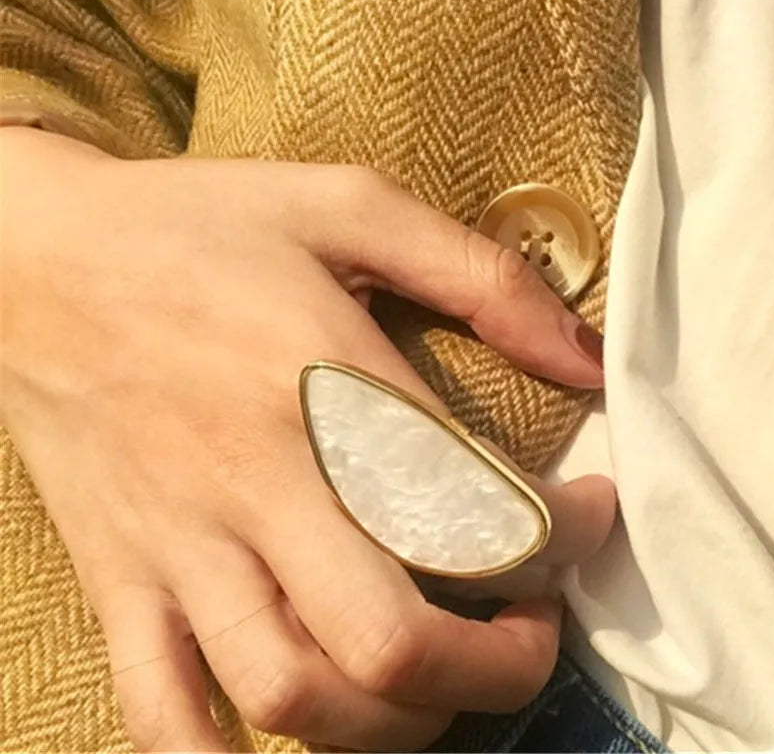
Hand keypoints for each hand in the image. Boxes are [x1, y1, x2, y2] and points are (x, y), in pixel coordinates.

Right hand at [1, 127, 614, 751]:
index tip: (587, 518)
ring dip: (392, 721)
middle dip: (497, 665)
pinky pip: (160, 708)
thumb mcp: (346, 204)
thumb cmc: (196, 224)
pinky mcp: (118, 571)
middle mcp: (249, 478)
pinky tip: (283, 740)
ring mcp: (176, 540)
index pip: (472, 509)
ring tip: (438, 678)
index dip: (564, 539)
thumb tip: (583, 355)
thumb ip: (476, 274)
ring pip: (291, 691)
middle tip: (533, 628)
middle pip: (391, 638)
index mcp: (320, 382)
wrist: (32, 254)